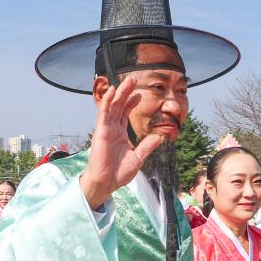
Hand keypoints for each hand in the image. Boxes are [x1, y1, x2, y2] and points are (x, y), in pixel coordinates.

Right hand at [79, 76, 163, 210]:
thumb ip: (147, 146)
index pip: (125, 113)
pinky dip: (107, 102)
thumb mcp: (138, 158)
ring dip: (119, 92)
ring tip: (127, 81)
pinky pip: (103, 114)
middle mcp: (112, 129)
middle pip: (119, 105)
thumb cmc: (119, 173)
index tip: (140, 94)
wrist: (107, 183)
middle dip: (126, 92)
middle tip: (133, 78)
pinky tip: (112, 91)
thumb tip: (160, 137)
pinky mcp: (101, 132)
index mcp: (120, 134)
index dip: (132, 102)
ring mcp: (106, 129)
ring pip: (112, 106)